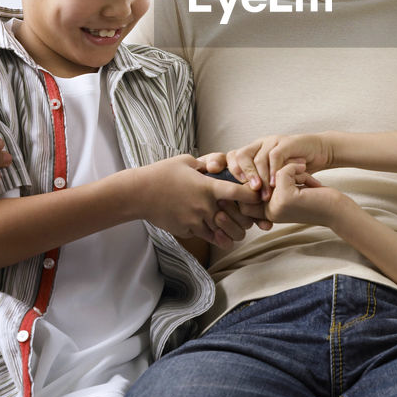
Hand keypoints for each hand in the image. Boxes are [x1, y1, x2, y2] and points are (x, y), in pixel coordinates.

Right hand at [129, 154, 263, 247]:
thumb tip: (219, 164)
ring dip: (227, 229)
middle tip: (247, 217)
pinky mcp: (186, 231)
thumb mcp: (186, 161)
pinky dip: (208, 232)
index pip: (239, 193)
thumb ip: (206, 163)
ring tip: (229, 224)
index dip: (252, 195)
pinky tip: (206, 224)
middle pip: (236, 221)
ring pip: (221, 232)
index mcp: (207, 187)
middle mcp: (205, 206)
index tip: (258, 195)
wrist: (138, 194)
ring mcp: (195, 221)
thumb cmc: (162, 173)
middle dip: (245, 220)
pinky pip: (204, 235)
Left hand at [221, 133, 334, 197]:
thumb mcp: (274, 181)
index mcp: (252, 153)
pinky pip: (275, 155)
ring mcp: (272, 142)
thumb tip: (242, 209)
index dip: (228, 171)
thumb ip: (259, 189)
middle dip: (242, 175)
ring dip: (260, 178)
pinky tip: (276, 184)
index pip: (231, 158)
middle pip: (239, 155)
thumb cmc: (295, 169)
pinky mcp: (286, 142)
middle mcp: (259, 145)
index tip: (229, 189)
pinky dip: (274, 171)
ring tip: (264, 195)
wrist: (319, 154)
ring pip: (257, 158)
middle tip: (248, 193)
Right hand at [265, 163, 339, 226]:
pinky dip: (299, 170)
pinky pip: (284, 171)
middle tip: (305, 180)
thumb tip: (260, 166)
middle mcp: (268, 211)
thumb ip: (275, 187)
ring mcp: (275, 206)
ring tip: (309, 184)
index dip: (270, 176)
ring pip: (276, 172)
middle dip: (288, 172)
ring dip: (296, 172)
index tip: (295, 180)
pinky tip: (312, 182)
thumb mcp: (291, 193)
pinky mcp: (285, 198)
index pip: (258, 189)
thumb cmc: (317, 201)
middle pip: (267, 176)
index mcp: (267, 212)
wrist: (338, 211)